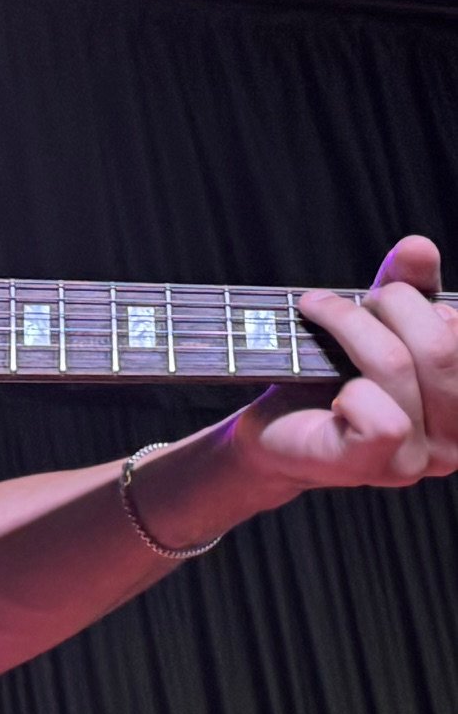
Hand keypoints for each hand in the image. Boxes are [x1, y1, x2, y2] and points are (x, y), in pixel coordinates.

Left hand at [232, 235, 454, 494]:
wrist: (275, 427)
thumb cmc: (330, 371)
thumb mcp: (375, 321)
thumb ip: (408, 287)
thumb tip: (419, 245)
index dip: (421, 303)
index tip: (382, 300)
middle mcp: (457, 440)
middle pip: (439, 346)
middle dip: (386, 305)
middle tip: (339, 302)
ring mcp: (418, 461)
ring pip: (398, 367)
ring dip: (347, 327)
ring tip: (316, 315)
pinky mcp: (373, 468)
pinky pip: (382, 419)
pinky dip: (349, 389)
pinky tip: (332, 390)